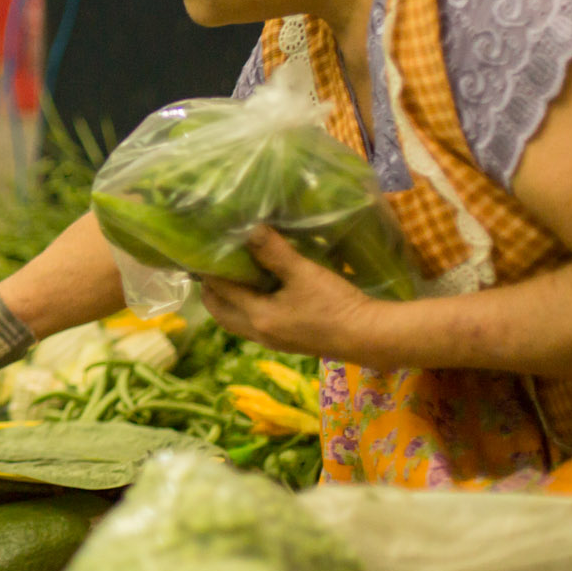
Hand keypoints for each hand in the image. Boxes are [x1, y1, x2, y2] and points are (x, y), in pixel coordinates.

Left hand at [198, 228, 388, 361]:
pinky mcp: (286, 342)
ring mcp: (272, 341)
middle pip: (220, 312)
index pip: (220, 291)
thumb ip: (273, 251)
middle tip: (212, 264)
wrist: (369, 337)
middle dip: (211, 290)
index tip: (202, 251)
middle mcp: (258, 333)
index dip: (208, 271)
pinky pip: (253, 324)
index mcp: (257, 317)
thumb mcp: (303, 273)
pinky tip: (259, 291)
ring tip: (232, 274)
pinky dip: (245, 308)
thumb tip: (249, 228)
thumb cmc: (335, 304)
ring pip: (236, 321)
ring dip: (228, 300)